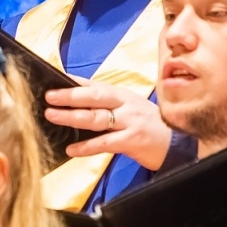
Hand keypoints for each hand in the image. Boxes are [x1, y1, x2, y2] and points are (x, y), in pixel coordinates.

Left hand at [43, 82, 171, 169]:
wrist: (178, 144)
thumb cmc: (148, 125)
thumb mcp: (129, 108)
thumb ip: (107, 105)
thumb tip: (74, 104)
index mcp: (122, 95)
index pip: (94, 85)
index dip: (73, 82)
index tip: (53, 77)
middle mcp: (125, 105)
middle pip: (94, 97)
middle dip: (69, 95)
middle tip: (48, 96)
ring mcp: (129, 122)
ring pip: (96, 118)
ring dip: (72, 116)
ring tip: (52, 115)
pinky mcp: (132, 140)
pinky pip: (105, 143)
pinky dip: (87, 147)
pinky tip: (71, 149)